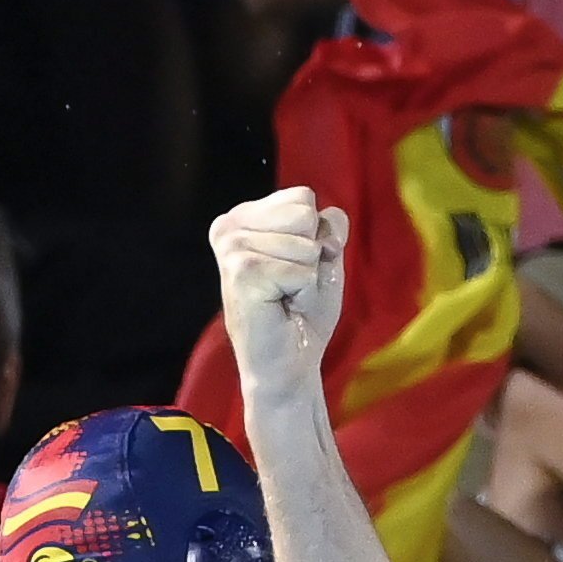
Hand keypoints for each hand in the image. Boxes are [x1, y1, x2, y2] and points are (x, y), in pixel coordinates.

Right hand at [211, 189, 347, 396]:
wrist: (289, 364)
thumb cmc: (302, 314)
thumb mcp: (322, 260)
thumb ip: (328, 228)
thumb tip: (332, 214)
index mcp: (243, 218)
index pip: (301, 197)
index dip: (315, 236)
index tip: (297, 269)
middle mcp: (230, 226)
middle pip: (304, 213)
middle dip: (312, 256)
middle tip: (291, 288)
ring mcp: (233, 248)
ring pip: (305, 243)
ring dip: (307, 278)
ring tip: (285, 299)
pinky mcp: (242, 271)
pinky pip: (302, 270)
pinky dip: (303, 294)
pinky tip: (281, 308)